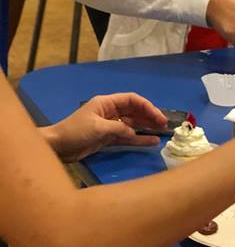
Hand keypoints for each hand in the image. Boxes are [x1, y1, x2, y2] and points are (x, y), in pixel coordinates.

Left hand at [45, 94, 167, 162]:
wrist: (57, 147)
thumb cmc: (75, 131)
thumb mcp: (98, 127)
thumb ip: (119, 128)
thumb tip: (134, 133)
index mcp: (106, 103)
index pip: (132, 100)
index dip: (147, 106)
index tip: (158, 116)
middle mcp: (110, 112)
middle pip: (135, 111)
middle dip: (150, 117)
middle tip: (164, 125)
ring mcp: (110, 125)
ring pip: (133, 125)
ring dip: (147, 128)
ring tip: (162, 133)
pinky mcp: (108, 138)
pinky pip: (128, 137)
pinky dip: (139, 139)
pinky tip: (151, 141)